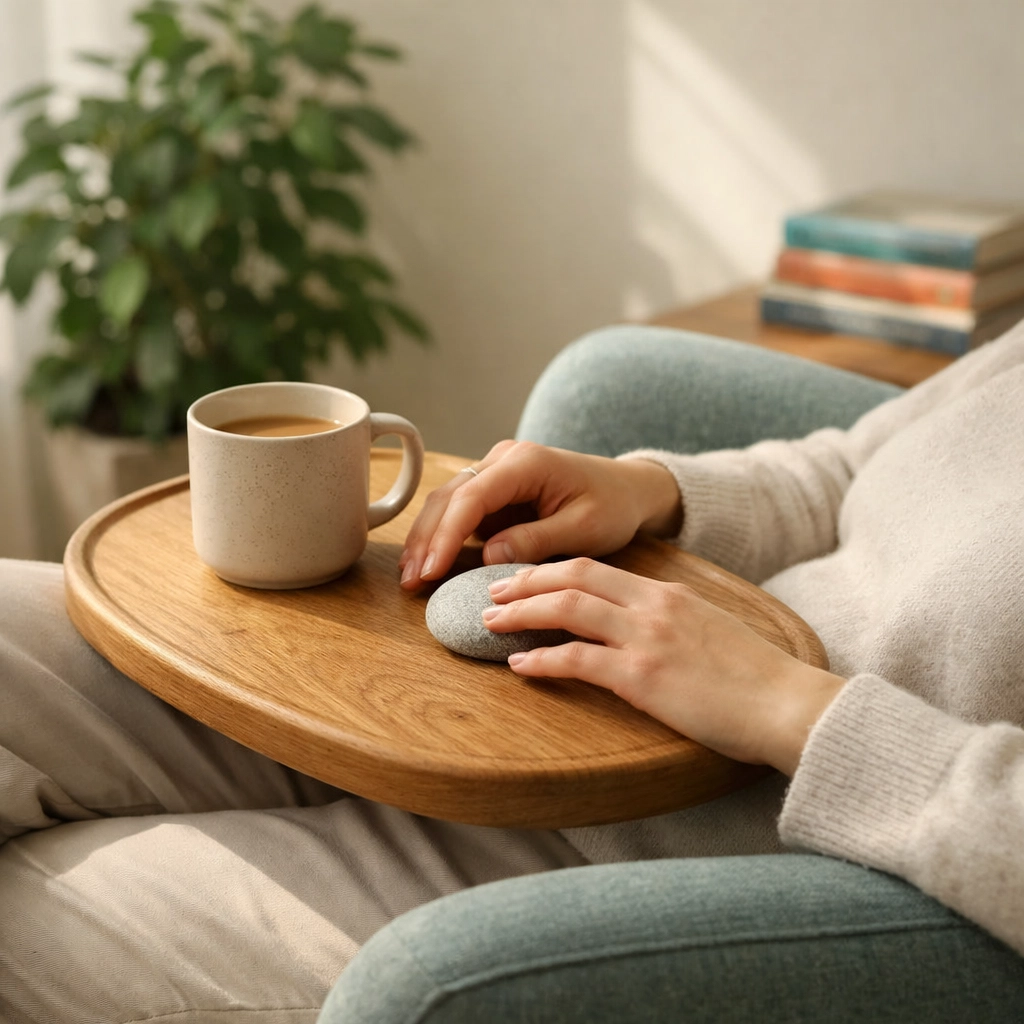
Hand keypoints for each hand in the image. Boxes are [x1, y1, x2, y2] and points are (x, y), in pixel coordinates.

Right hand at [398, 441, 681, 591]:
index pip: (472, 497)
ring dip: (427, 539)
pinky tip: (429, 564)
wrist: (629, 489)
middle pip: (449, 497)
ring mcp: (497, 472)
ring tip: (411, 578)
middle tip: (410, 582)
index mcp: (526, 462)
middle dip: (426, 539)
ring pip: (447, 502)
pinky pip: (461, 512)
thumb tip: (488, 556)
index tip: (431, 570)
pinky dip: (443, 537)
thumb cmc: (613, 506)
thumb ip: (536, 540)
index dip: (446, 535)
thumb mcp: (583, 529)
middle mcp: (504, 460)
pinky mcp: (496, 491)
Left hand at [483, 558, 845, 774]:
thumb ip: (671, 620)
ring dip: (520, 614)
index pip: (596, 568)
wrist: (788, 703)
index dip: (551, 569)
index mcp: (668, 592)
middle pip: (572, 577)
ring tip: (490, 623)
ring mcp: (646, 638)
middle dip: (525, 581)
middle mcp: (652, 605)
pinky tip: (519, 667)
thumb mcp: (710, 630)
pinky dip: (540, 660)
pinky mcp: (642, 677)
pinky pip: (576, 660)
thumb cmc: (755, 677)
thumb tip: (639, 627)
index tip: (524, 578)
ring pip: (566, 610)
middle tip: (491, 591)